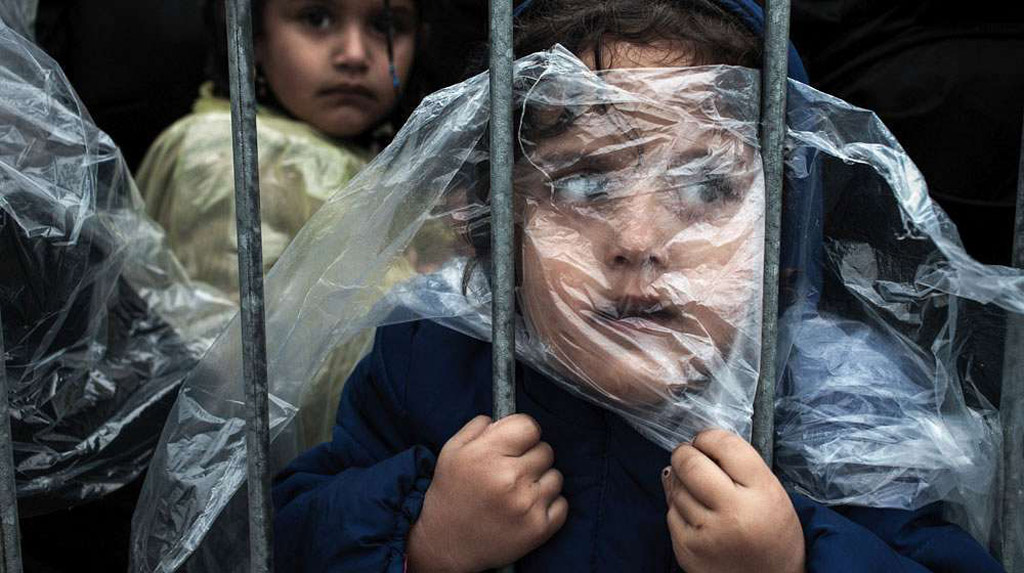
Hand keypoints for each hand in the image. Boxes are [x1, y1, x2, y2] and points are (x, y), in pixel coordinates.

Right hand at [407, 414, 567, 571]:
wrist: (446, 544)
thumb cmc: (451, 493)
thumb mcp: (453, 450)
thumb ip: (480, 426)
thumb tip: (507, 418)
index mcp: (487, 455)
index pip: (530, 426)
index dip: (522, 433)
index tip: (515, 443)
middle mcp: (510, 479)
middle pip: (546, 450)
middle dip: (530, 457)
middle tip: (512, 471)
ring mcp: (527, 505)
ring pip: (556, 476)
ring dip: (541, 481)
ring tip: (518, 492)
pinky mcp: (539, 529)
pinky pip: (562, 503)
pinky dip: (549, 504)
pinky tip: (527, 507)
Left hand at [661, 429, 804, 572]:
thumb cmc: (772, 533)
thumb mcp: (771, 492)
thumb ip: (739, 466)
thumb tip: (694, 446)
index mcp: (763, 493)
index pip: (726, 445)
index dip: (709, 437)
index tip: (706, 441)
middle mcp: (735, 513)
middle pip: (691, 463)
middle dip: (684, 453)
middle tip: (689, 455)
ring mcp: (708, 534)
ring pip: (676, 488)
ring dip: (680, 481)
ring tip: (698, 490)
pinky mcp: (688, 550)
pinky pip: (670, 513)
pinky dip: (678, 508)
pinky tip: (695, 514)